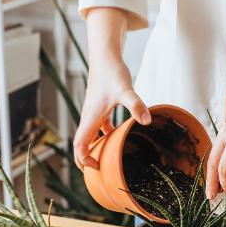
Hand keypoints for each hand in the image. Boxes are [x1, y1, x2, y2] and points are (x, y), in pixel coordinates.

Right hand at [73, 7, 150, 169]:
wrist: (106, 54)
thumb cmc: (112, 71)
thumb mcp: (126, 90)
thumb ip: (136, 105)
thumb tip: (146, 122)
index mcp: (90, 117)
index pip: (79, 145)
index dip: (84, 160)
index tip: (96, 168)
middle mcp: (89, 116)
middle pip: (82, 143)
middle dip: (88, 159)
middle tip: (102, 172)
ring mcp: (94, 111)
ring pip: (91, 135)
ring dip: (97, 147)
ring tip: (110, 159)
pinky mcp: (100, 105)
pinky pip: (100, 126)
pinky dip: (106, 134)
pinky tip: (120, 136)